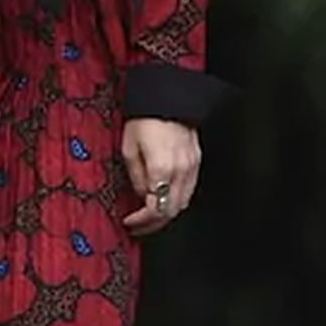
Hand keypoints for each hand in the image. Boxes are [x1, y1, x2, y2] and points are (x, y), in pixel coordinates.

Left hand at [120, 117, 200, 234]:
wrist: (166, 99)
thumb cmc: (144, 119)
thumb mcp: (128, 148)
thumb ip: (136, 176)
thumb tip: (141, 195)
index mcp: (161, 169)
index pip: (155, 209)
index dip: (142, 221)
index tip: (130, 222)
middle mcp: (180, 172)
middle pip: (172, 211)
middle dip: (154, 223)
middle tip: (139, 226)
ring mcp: (192, 167)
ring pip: (183, 203)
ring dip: (167, 213)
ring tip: (149, 215)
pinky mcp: (196, 162)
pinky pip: (189, 190)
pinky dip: (176, 199)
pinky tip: (164, 198)